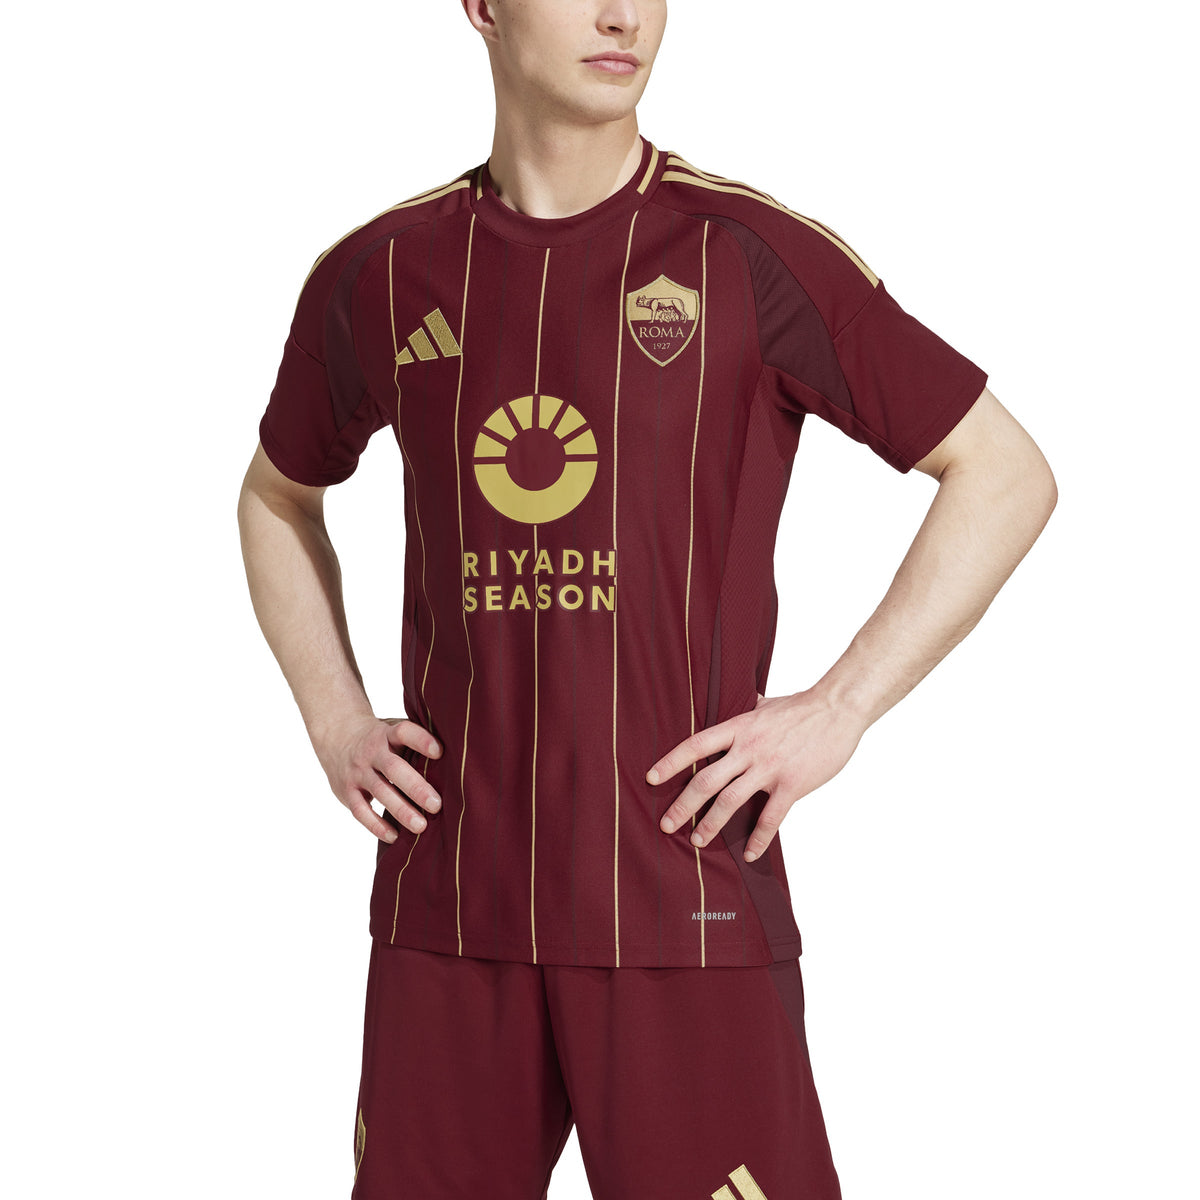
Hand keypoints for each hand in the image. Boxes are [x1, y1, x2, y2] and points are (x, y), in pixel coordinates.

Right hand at [311, 714, 442, 841]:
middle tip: (436, 805)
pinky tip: (395, 836)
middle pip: (394, 769)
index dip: (421, 740)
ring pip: (380, 792)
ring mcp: (357, 772)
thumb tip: (457, 754)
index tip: (440, 752)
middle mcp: (371, 752)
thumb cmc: (380, 738)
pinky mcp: (347, 791)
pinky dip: (377, 826)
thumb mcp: (394, 728)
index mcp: (386, 733)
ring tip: (421, 826)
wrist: (337, 737)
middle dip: (416, 787)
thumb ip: (417, 739)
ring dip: (401, 810)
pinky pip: (361, 811)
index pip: (404, 732)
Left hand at [647, 690, 864, 860]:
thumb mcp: (765, 704)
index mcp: (739, 727)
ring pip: (730, 802)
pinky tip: (749, 855)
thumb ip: (745, 710)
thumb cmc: (802, 706)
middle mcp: (748, 748)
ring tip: (697, 841)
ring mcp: (769, 767)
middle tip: (666, 825)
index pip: (695, 745)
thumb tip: (734, 701)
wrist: (838, 708)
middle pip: (706, 780)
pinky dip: (758, 839)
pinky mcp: (792, 784)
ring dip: (711, 824)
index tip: (651, 778)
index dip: (671, 762)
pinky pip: (770, 818)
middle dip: (683, 806)